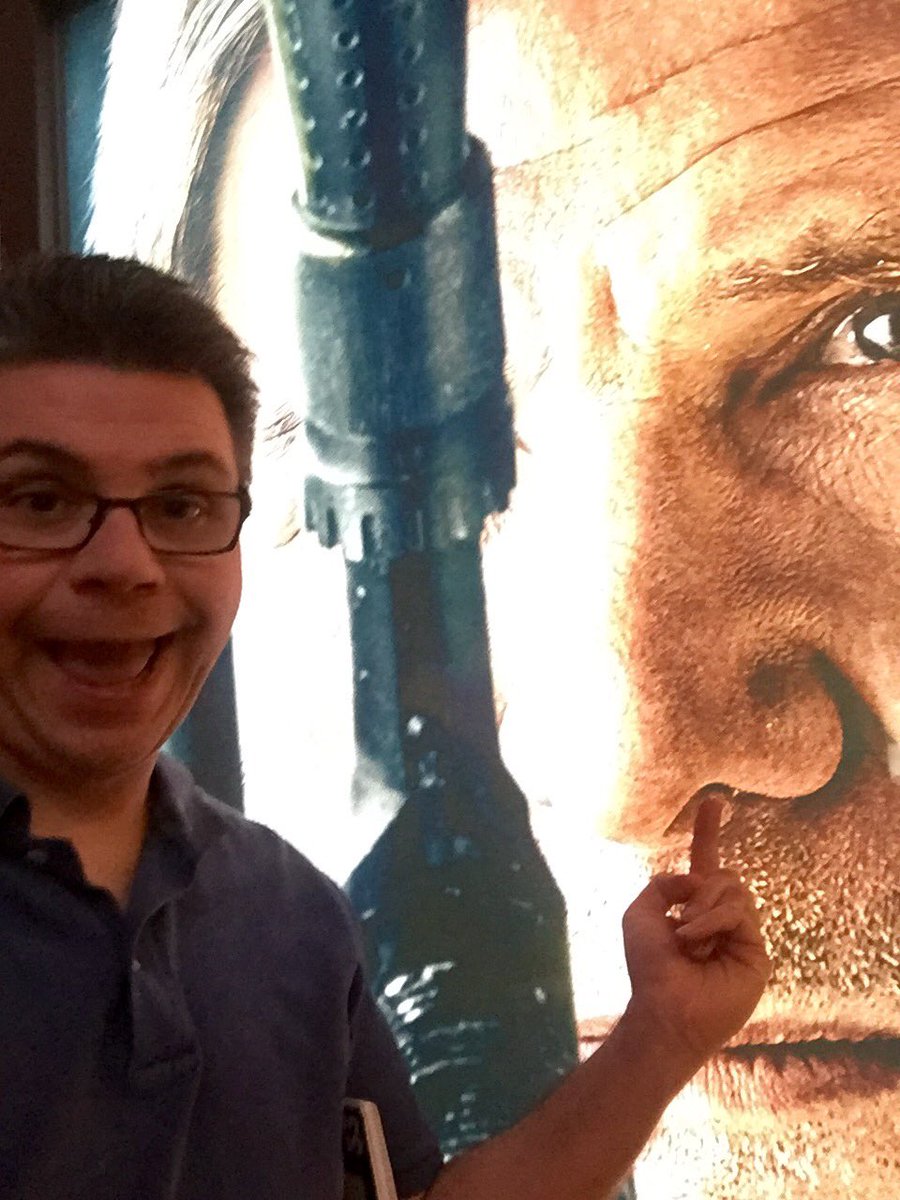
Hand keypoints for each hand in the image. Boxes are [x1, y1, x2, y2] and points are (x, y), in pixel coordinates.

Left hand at [620, 796, 770, 1067]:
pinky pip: (739, 911)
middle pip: (723, 874)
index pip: (706, 863)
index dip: (708, 832)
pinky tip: (700, 946)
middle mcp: (720, 919)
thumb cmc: (649, 967)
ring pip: (734, 888)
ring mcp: (741, 935)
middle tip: (681, 923)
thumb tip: (698, 878)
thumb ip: (663, 884)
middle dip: (700, 888)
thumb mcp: (640, 912)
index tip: (714, 800)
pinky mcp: (757, 952)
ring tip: (687, 938)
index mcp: (693, 908)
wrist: (664, 1008)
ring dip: (702, 908)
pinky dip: (713, 921)